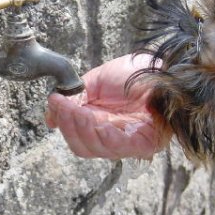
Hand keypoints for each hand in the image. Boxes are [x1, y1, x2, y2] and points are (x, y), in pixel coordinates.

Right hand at [45, 54, 167, 159]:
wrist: (164, 66)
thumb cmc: (135, 73)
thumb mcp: (95, 83)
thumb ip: (73, 99)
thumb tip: (50, 115)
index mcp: (103, 125)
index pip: (78, 136)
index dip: (64, 122)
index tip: (55, 103)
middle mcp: (115, 137)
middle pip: (83, 147)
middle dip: (69, 125)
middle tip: (62, 106)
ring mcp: (130, 142)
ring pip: (96, 148)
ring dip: (80, 128)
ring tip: (76, 109)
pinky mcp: (146, 143)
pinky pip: (117, 146)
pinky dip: (100, 134)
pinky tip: (92, 119)